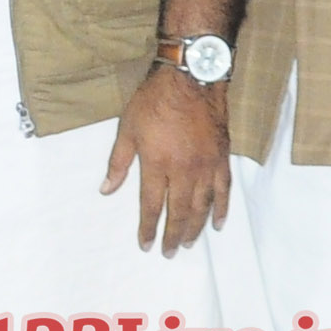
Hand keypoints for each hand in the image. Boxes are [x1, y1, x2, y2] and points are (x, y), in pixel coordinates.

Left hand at [100, 62, 231, 253]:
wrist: (191, 77)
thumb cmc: (154, 100)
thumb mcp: (128, 128)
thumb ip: (119, 162)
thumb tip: (106, 190)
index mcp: (157, 164)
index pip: (151, 205)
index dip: (148, 228)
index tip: (146, 245)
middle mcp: (184, 171)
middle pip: (178, 212)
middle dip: (172, 235)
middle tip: (169, 253)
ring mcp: (206, 166)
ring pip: (202, 206)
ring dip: (195, 228)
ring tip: (188, 243)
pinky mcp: (222, 158)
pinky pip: (223, 190)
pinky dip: (221, 209)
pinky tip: (218, 224)